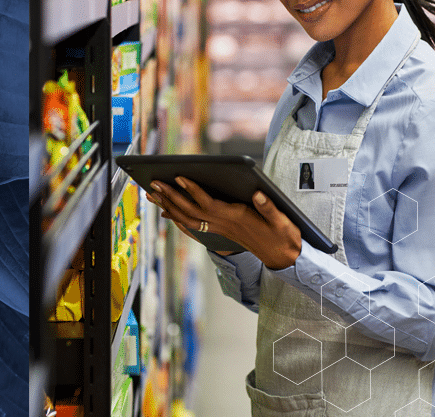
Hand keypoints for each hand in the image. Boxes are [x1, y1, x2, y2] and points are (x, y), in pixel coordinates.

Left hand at [146, 176, 301, 269]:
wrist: (282, 257)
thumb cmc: (282, 236)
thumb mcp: (281, 221)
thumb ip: (268, 207)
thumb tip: (258, 193)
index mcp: (235, 217)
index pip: (208, 202)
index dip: (193, 190)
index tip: (179, 177)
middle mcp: (223, 224)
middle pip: (190, 210)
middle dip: (171, 196)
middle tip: (153, 183)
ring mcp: (219, 229)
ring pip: (187, 218)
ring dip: (168, 206)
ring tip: (152, 194)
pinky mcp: (219, 232)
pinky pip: (192, 227)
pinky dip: (177, 219)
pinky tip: (167, 213)